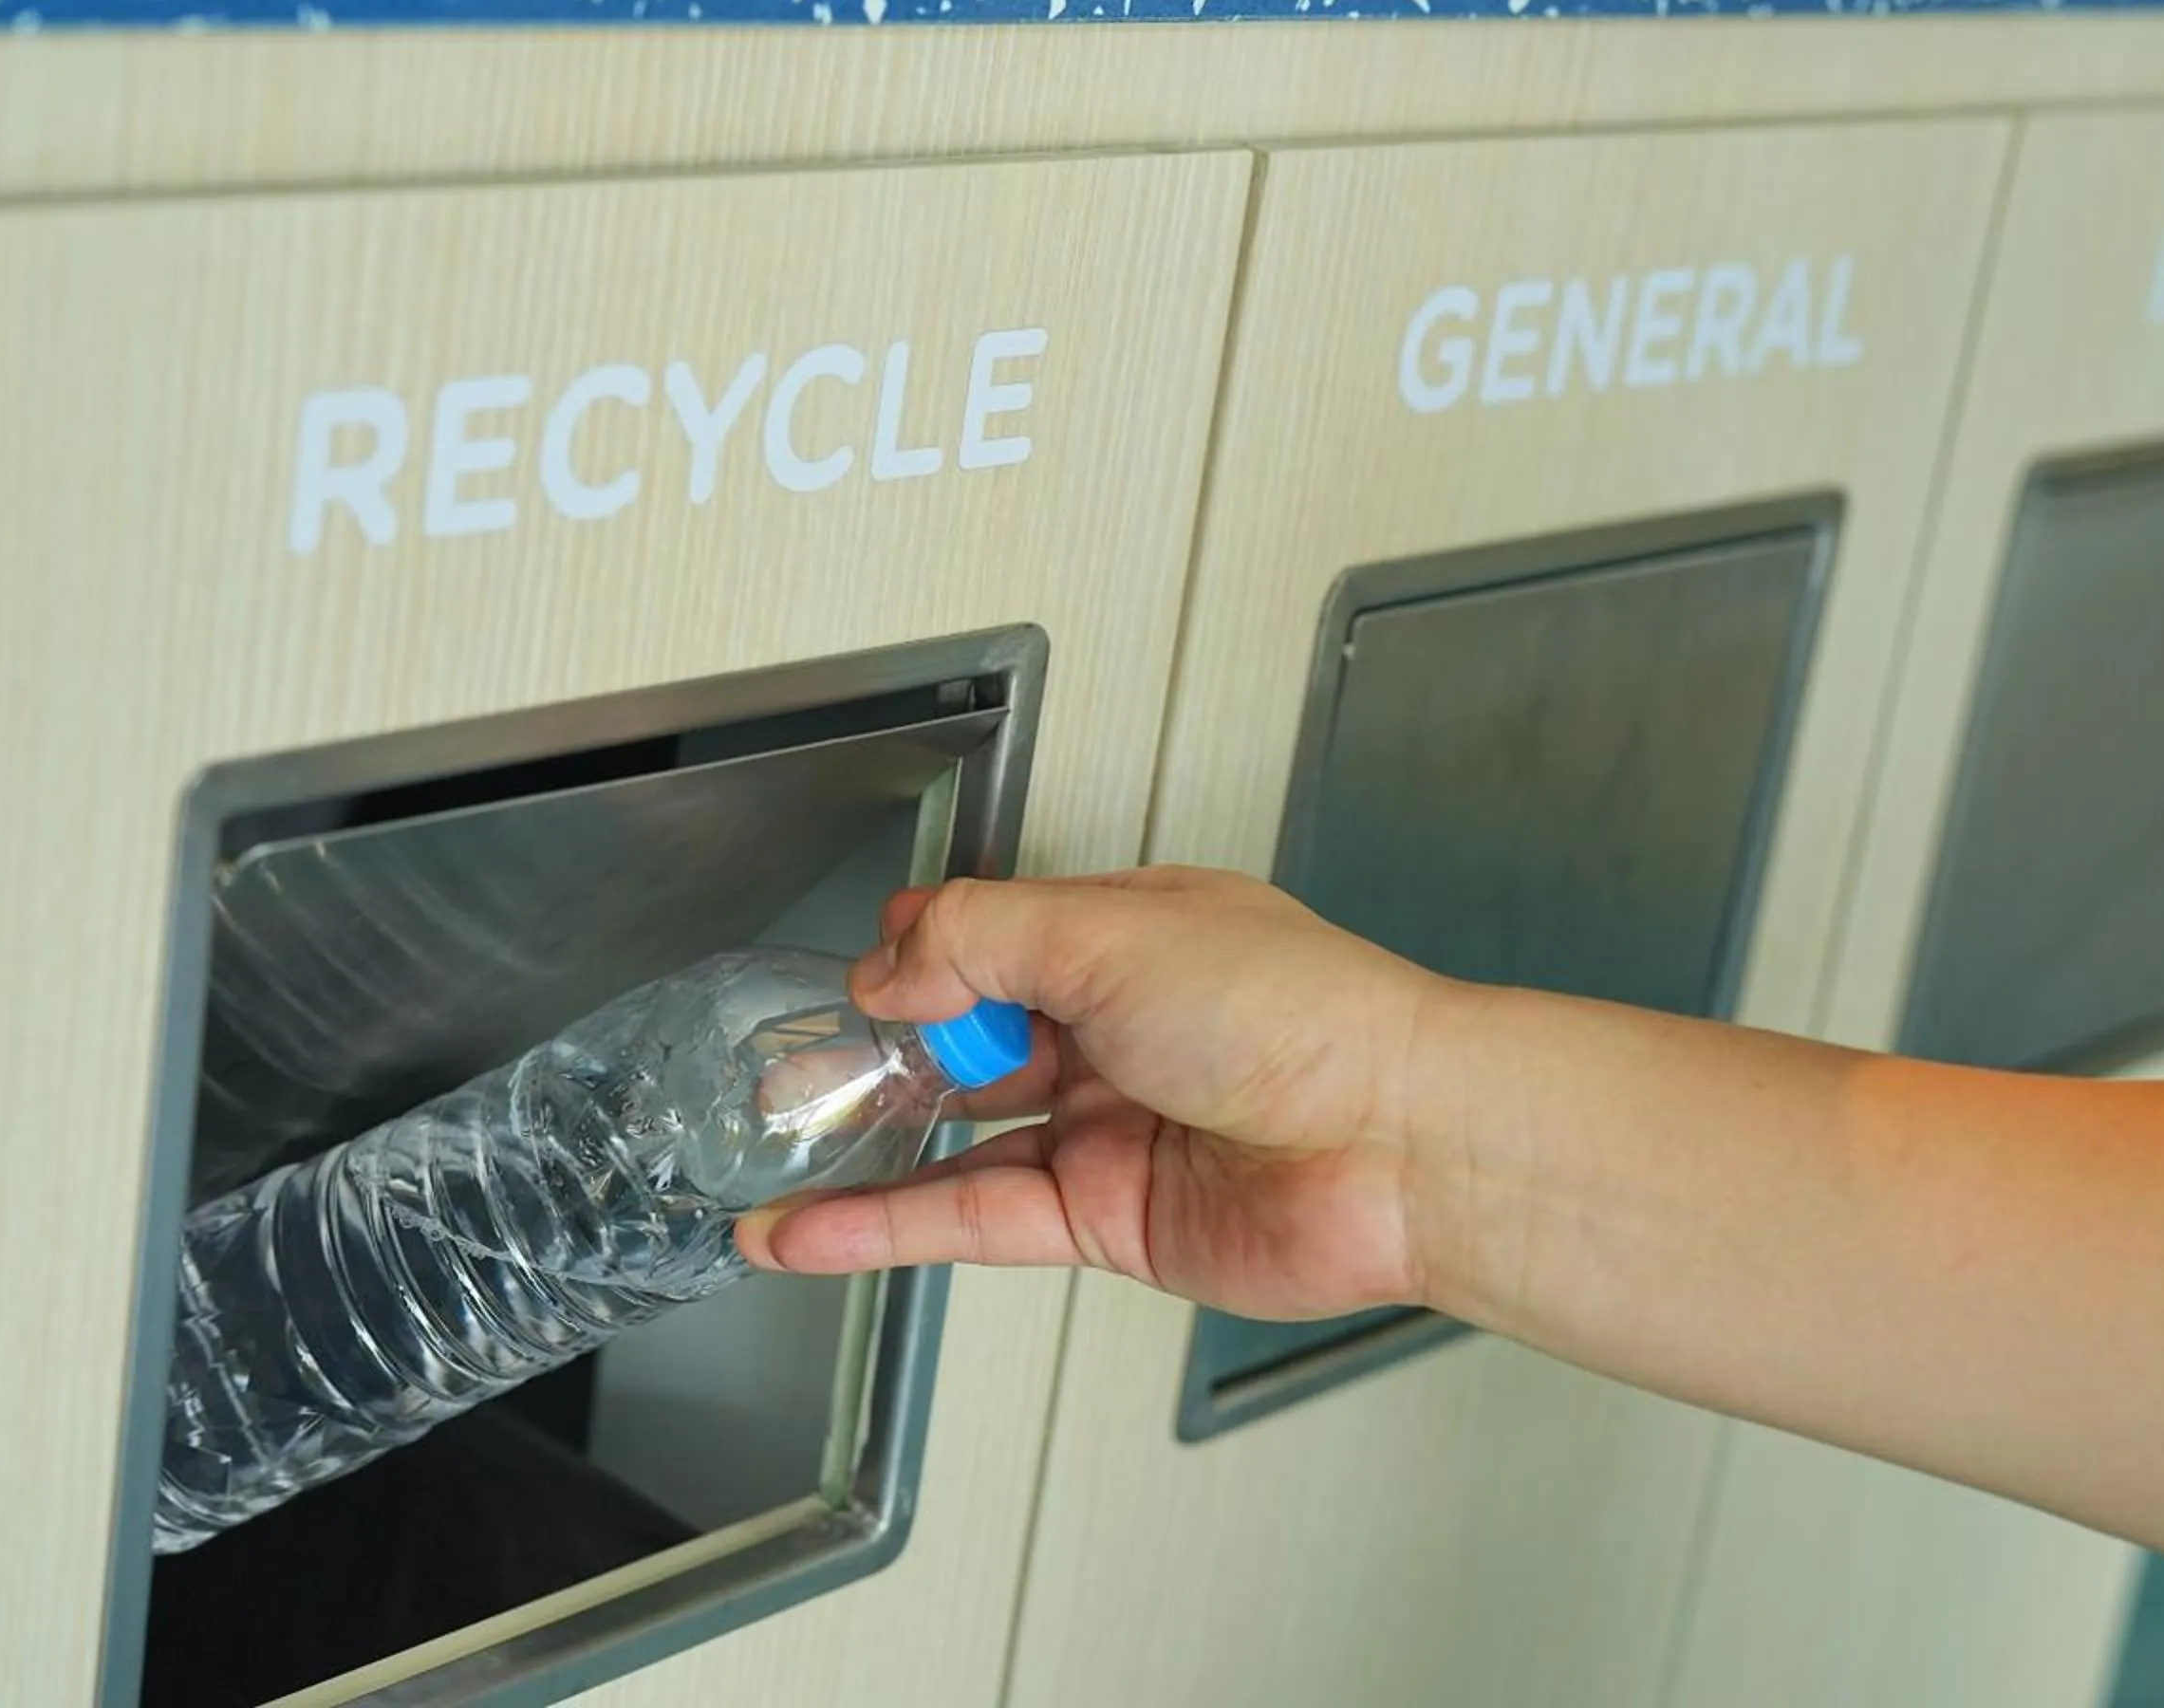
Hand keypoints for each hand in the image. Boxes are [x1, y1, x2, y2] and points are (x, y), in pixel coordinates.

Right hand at [733, 866, 1451, 1320]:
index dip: (918, 954)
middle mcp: (1116, 1027)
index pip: (991, 935)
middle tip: (783, 1072)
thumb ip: (980, 941)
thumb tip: (888, 964)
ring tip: (766, 1155)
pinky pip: (974, 1217)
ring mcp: (1108, 1125)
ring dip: (861, 1149)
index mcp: (1127, 934)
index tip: (855, 976)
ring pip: (957, 1135)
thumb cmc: (1303, 1017)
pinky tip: (815, 1231)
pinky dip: (886, 1226)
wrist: (1397, 1144)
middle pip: (966, 1036)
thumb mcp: (1112, 931)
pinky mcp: (1104, 1218)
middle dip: (874, 1052)